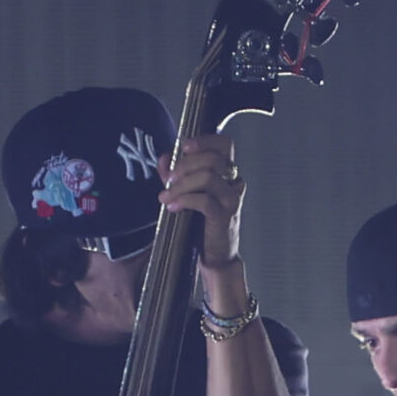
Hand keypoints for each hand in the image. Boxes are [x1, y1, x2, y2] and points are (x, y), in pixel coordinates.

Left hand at [162, 132, 243, 269]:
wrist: (215, 255)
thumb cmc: (202, 223)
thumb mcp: (186, 192)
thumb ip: (175, 173)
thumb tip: (163, 158)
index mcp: (226, 173)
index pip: (224, 145)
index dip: (205, 140)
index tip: (183, 147)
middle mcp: (233, 183)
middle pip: (212, 159)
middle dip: (184, 166)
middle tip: (169, 179)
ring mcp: (232, 199)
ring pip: (207, 177)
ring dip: (181, 185)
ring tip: (166, 196)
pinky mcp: (225, 216)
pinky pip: (204, 200)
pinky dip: (184, 200)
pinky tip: (172, 207)